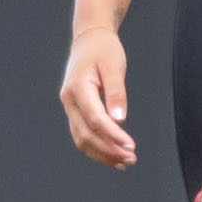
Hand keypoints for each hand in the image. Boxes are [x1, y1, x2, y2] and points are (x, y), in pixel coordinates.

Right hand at [61, 25, 136, 168]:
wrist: (89, 39)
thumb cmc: (103, 49)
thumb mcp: (114, 66)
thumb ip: (116, 92)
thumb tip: (119, 119)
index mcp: (78, 88)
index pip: (95, 119)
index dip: (112, 135)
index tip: (131, 146)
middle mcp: (69, 100)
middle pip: (86, 134)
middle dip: (108, 150)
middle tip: (131, 158)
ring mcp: (69, 107)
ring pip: (82, 139)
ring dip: (102, 153)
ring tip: (125, 161)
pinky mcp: (75, 111)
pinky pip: (83, 134)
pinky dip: (98, 147)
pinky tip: (114, 154)